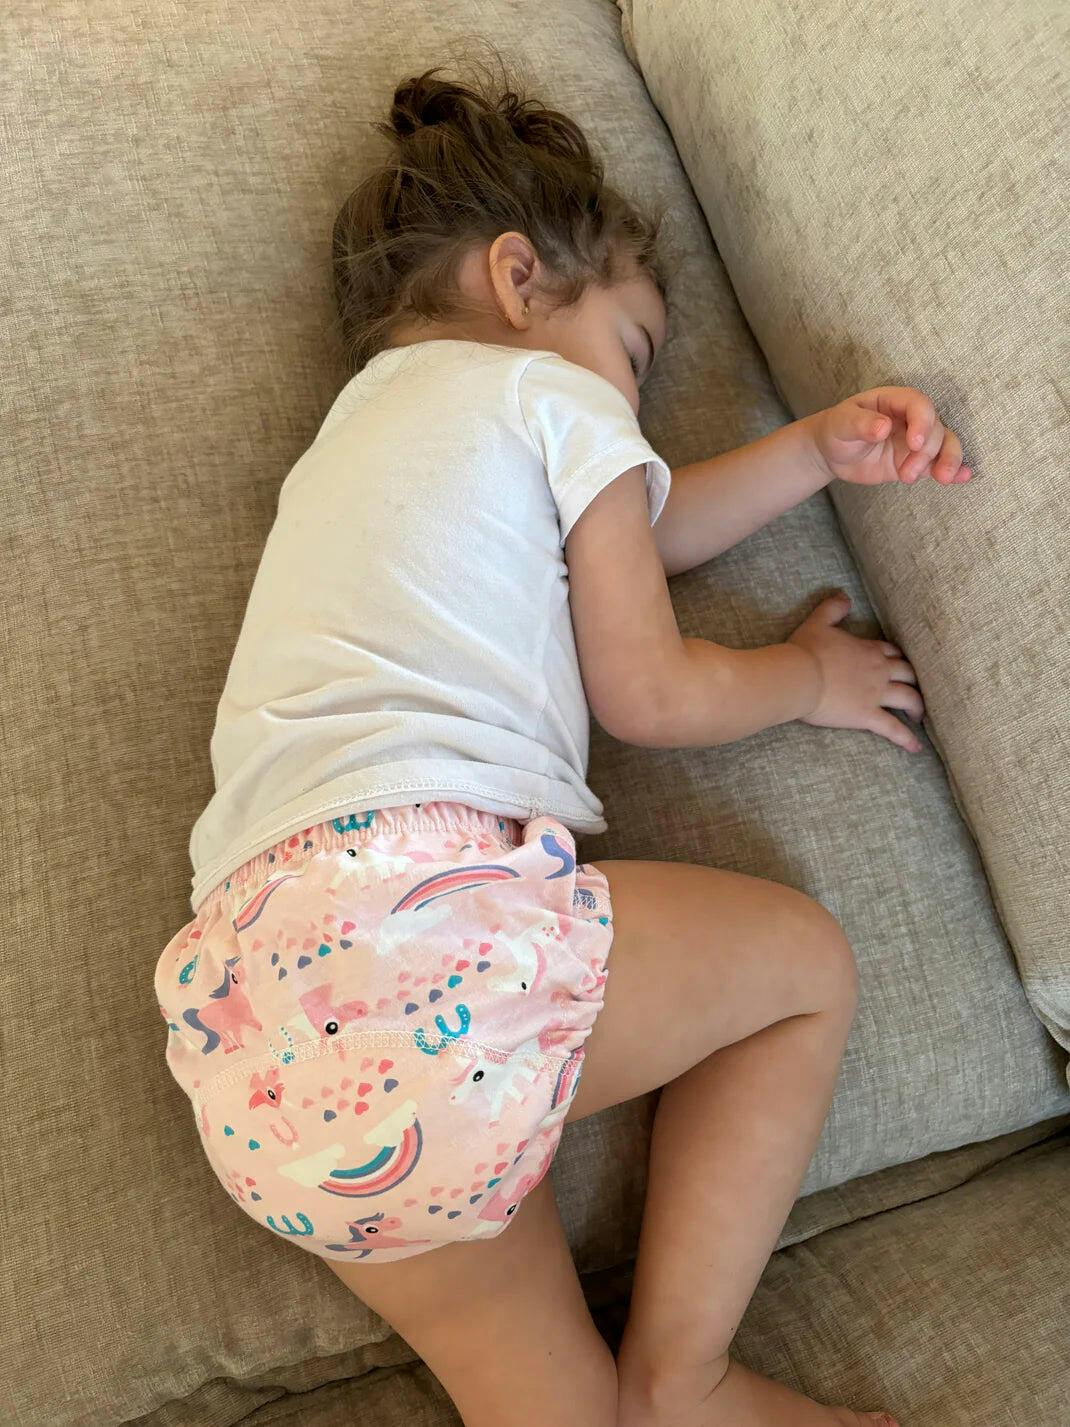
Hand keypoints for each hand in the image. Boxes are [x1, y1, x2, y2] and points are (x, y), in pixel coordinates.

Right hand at [787, 592, 924, 752]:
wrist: (799, 676)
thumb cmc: (806, 650)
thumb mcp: (817, 622)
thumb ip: (833, 608)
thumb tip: (845, 597)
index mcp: (868, 650)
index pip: (891, 652)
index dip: (897, 658)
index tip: (899, 663)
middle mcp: (878, 671)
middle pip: (908, 673)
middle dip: (915, 680)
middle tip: (917, 688)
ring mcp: (876, 694)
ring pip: (908, 698)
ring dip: (917, 706)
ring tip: (921, 715)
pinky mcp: (867, 715)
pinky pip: (893, 728)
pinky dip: (906, 739)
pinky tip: (916, 748)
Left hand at [807, 386, 972, 486]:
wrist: (833, 452)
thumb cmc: (837, 429)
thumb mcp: (842, 423)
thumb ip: (861, 424)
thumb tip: (883, 427)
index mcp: (895, 401)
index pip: (919, 404)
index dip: (922, 422)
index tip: (914, 443)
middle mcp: (911, 418)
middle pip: (935, 429)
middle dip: (927, 452)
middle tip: (907, 474)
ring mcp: (915, 441)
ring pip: (944, 445)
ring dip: (947, 461)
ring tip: (942, 479)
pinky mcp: (915, 461)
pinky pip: (938, 464)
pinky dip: (954, 470)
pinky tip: (963, 477)